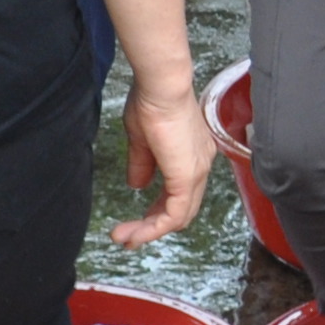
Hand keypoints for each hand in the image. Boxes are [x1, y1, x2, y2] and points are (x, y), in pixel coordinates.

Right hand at [111, 81, 210, 245]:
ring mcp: (197, 172)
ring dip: (149, 231)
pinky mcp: (187, 178)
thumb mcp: (141, 138)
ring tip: (124, 238)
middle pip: (182, 209)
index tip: (136, 221)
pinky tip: (135, 233)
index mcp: (193, 154)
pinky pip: (173, 214)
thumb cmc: (151, 101)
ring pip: (178, 216)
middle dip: (153, 226)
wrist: (160, 86)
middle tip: (128, 237)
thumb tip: (137, 186)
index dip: (158, 210)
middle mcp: (201, 165)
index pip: (181, 193)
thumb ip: (142, 164)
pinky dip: (153, 228)